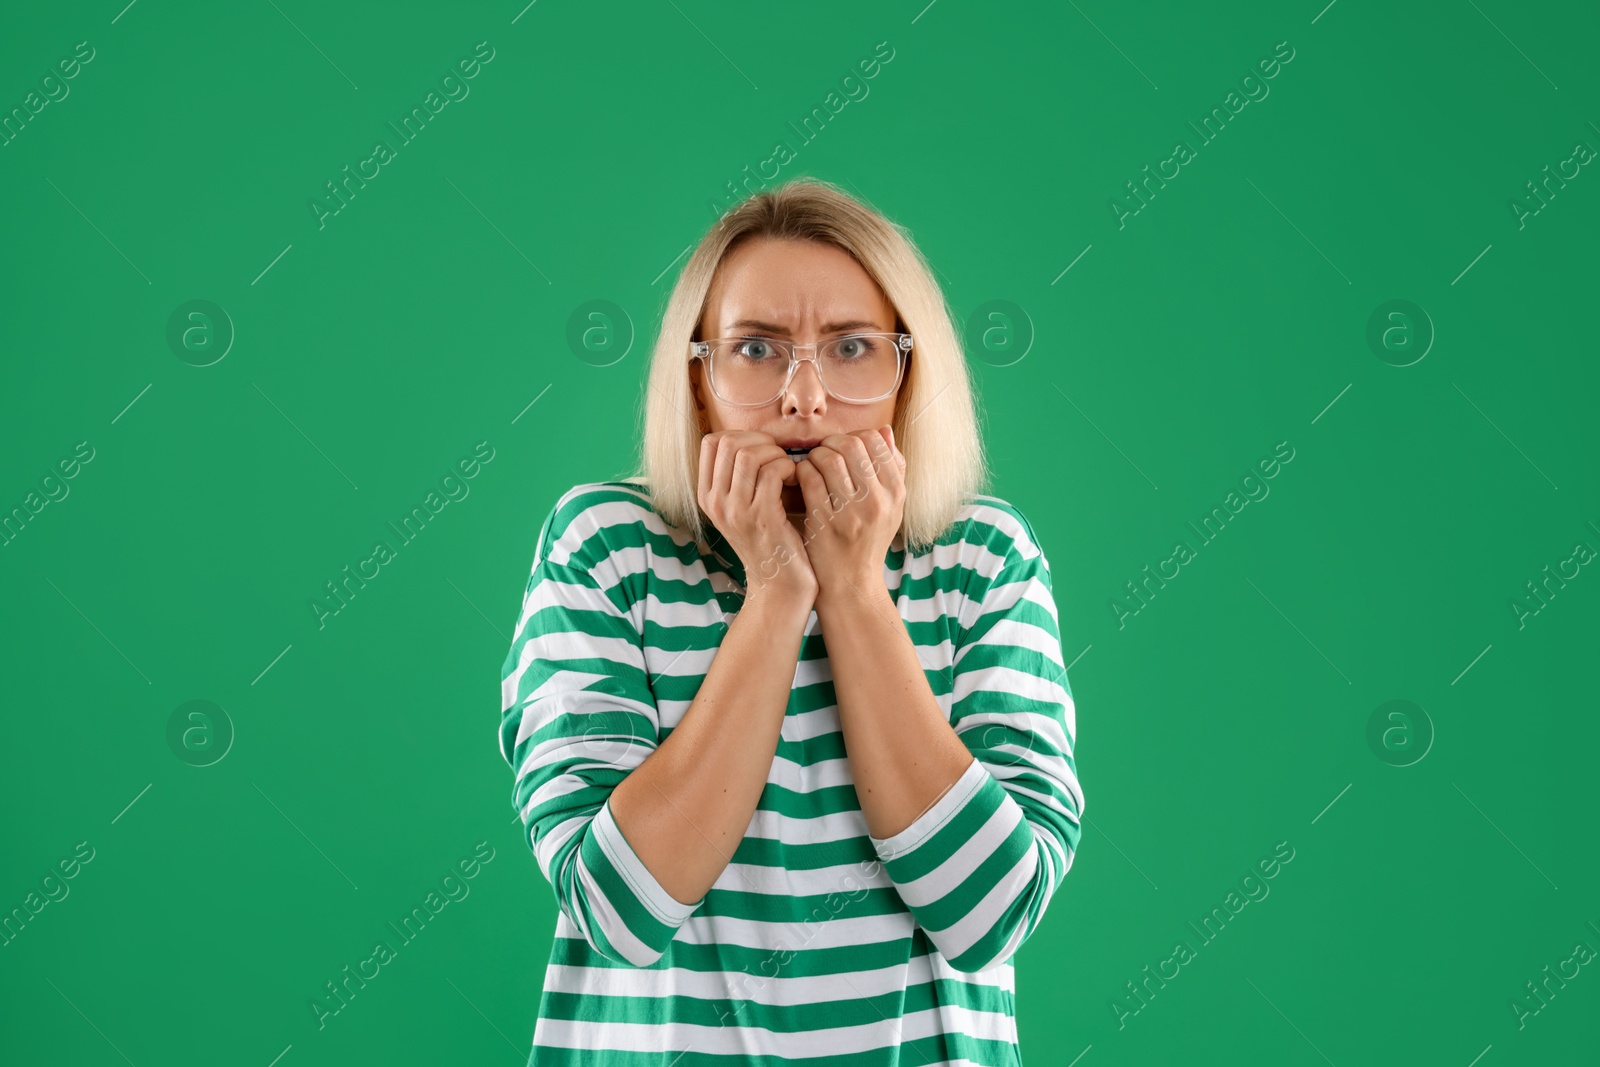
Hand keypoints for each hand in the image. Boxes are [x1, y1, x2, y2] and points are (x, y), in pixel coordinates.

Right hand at [697, 430, 816, 604]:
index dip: (742, 435)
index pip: (711, 442)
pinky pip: (773, 472)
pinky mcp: (762, 519)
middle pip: (729, 443)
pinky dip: (789, 468)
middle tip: (779, 458)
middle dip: (761, 441)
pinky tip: (796, 481)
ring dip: (776, 454)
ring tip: (787, 470)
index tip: (763, 449)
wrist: (780, 586)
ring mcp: (735, 512)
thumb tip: (756, 438)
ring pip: (750, 454)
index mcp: (707, 496)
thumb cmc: (770, 541)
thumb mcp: (743, 508)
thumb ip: (740, 476)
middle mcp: (715, 503)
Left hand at [793, 426, 905, 606]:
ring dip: (814, 456)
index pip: (875, 441)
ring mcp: (850, 512)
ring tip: (812, 467)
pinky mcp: (824, 522)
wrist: (851, 583)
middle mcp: (877, 501)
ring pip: (827, 458)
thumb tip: (884, 430)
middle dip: (831, 443)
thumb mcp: (891, 506)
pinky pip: (809, 478)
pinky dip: (801, 472)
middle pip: (851, 444)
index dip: (855, 436)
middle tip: (823, 453)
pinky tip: (801, 480)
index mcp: (896, 492)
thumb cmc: (868, 540)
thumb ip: (892, 468)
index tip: (844, 448)